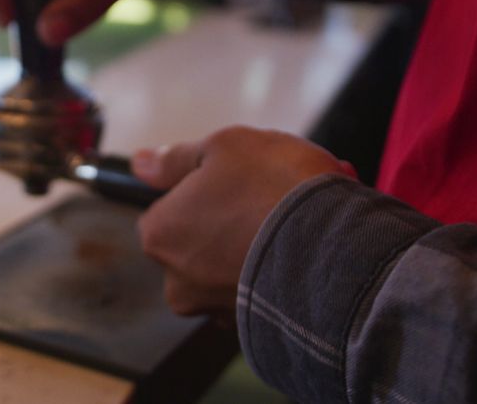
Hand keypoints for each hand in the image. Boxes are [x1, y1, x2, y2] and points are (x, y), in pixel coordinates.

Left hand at [131, 126, 355, 315]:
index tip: (239, 179)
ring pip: (239, 265)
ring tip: (308, 212)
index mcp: (159, 234)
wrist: (337, 248)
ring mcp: (218, 308)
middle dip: (240, 217)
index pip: (169, 209)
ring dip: (269, 240)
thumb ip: (174, 159)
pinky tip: (317, 240)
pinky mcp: (257, 328)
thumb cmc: (273, 188)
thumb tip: (140, 163)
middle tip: (280, 190)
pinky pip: (268, 289)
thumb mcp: (221, 148)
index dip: (205, 189)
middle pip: (204, 240)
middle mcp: (179, 281)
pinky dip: (288, 267)